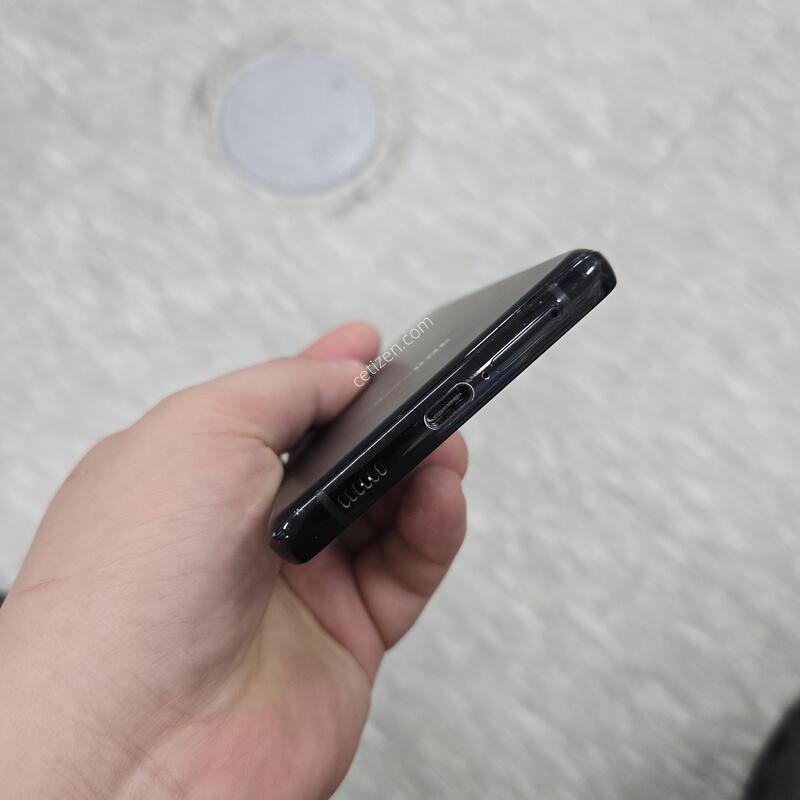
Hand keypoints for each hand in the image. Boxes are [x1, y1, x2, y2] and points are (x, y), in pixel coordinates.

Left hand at [0, 321, 467, 799]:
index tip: (375, 350)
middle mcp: (249, 528)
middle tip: (428, 395)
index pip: (283, 411)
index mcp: (201, 472)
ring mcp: (300, 583)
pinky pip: (409, 568)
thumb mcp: (202, 430)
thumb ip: (285, 388)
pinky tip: (442, 493)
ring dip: (421, 469)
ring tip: (443, 441)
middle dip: (389, 422)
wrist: (134, 739)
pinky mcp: (349, 637)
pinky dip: (435, 526)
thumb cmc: (130, 579)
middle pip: (344, 459)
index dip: (331, 377)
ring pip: (386, 510)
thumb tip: (346, 371)